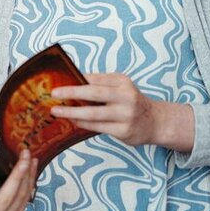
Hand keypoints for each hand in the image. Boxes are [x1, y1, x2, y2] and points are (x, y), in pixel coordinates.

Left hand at [50, 74, 194, 150]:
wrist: (155, 121)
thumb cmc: (131, 102)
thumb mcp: (120, 87)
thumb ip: (100, 84)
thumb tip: (71, 82)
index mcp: (123, 82)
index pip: (95, 79)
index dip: (75, 80)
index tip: (58, 82)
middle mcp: (126, 97)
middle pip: (94, 93)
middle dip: (71, 92)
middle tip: (54, 93)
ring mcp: (126, 115)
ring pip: (93, 113)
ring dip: (72, 112)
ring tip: (57, 111)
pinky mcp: (124, 131)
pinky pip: (97, 127)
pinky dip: (82, 123)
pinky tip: (73, 121)